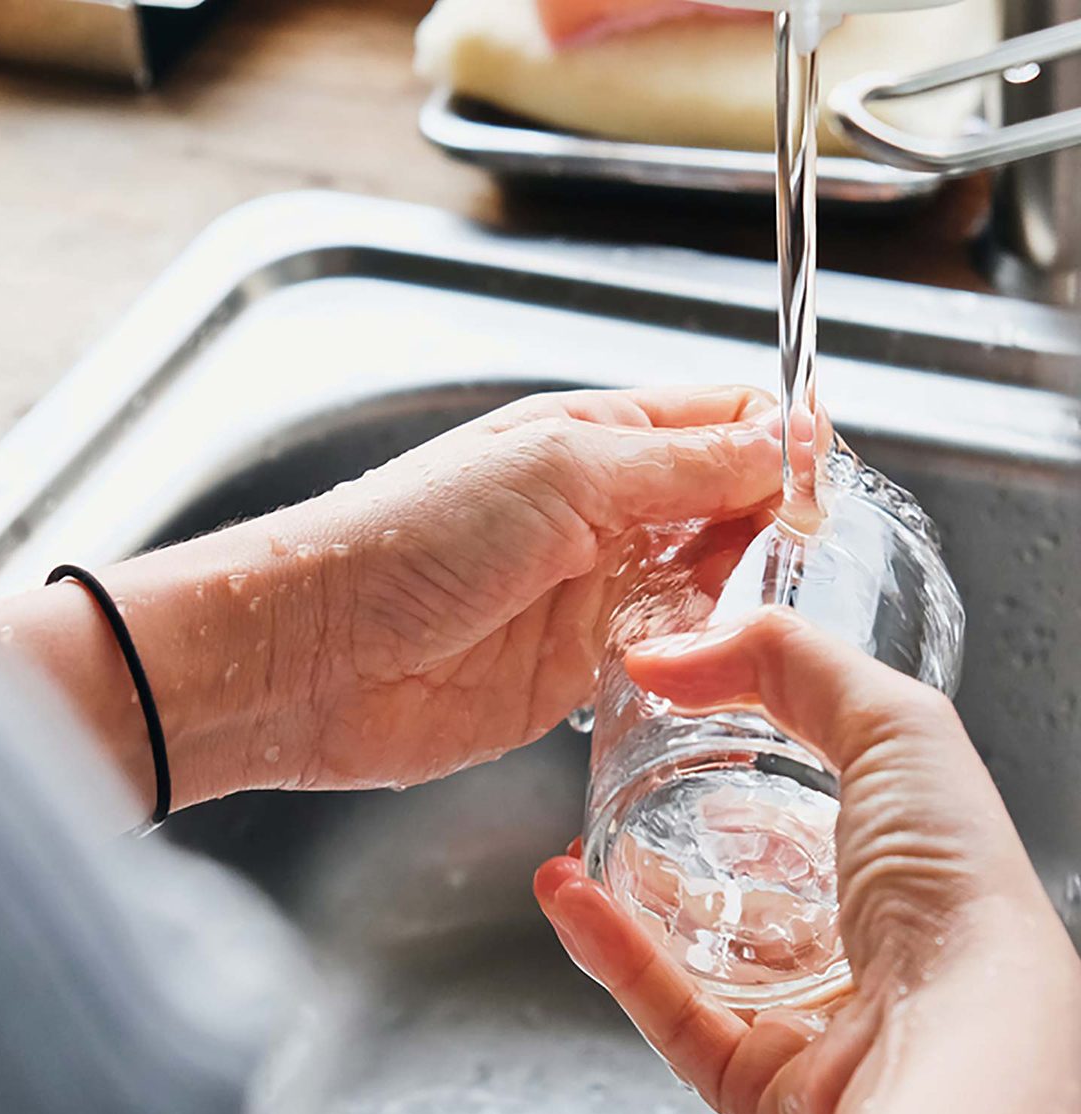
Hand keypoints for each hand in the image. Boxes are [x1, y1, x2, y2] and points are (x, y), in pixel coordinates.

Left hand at [286, 385, 791, 789]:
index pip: (719, 422)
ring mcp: (589, 589)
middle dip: (769, 521)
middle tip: (794, 552)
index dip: (780, 444)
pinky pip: (664, 648)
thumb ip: (680, 464)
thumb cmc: (413, 540)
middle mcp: (598, 510)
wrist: (318, 654)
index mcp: (592, 437)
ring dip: (738, 590)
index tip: (822, 485)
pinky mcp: (575, 666)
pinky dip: (695, 650)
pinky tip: (708, 656)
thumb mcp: (561, 474)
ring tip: (751, 606)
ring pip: (704, 580)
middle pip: (724, 502)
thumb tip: (788, 441)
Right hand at [535, 609, 1080, 1113]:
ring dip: (620, 893)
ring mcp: (803, 1012)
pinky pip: (665, 1009)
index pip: (808, 804)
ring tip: (567, 847)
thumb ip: (785, 658)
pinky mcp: (754, 1074)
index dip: (742, 758)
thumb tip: (669, 652)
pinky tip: (566, 896)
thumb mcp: (892, 724)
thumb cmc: (951, 888)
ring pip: (691, 949)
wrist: (956, 1045)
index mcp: (897, 860)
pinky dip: (608, 951)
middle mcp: (854, 940)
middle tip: (612, 789)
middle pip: (744, 880)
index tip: (672, 717)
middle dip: (671, 834)